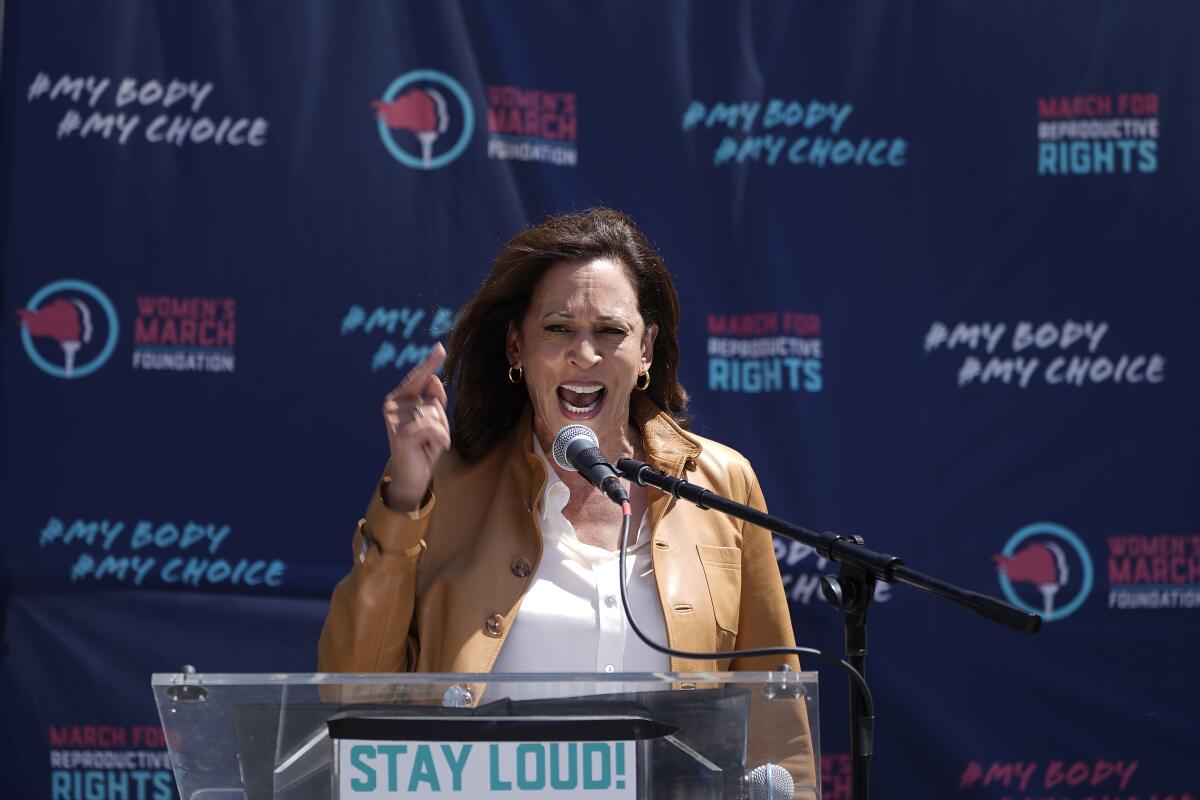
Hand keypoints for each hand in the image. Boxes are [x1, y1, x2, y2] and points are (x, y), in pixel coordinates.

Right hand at [381, 343, 449, 510]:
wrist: (411, 476)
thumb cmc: (423, 446)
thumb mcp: (433, 420)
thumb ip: (435, 400)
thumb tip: (436, 379)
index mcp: (399, 399)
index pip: (418, 378)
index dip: (430, 364)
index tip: (441, 348)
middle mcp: (393, 406)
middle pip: (433, 401)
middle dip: (440, 420)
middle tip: (429, 438)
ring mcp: (394, 420)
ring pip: (435, 414)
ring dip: (441, 432)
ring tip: (428, 444)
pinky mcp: (401, 435)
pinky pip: (433, 427)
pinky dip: (440, 439)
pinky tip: (431, 448)